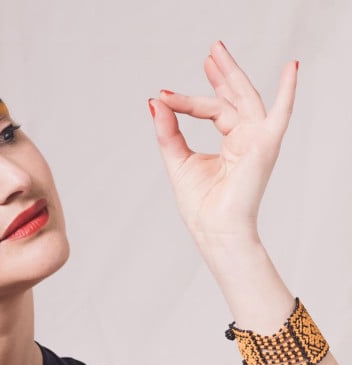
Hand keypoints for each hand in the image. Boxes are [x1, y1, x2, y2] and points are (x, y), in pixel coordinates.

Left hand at [149, 41, 297, 245]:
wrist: (214, 229)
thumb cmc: (200, 204)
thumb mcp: (177, 159)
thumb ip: (169, 130)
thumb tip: (155, 102)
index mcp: (231, 143)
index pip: (212, 109)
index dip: (187, 101)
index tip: (163, 94)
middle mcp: (246, 138)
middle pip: (234, 96)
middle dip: (222, 73)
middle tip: (210, 51)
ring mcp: (257, 140)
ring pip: (242, 99)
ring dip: (231, 74)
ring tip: (216, 52)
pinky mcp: (265, 145)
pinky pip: (281, 114)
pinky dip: (287, 91)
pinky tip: (292, 68)